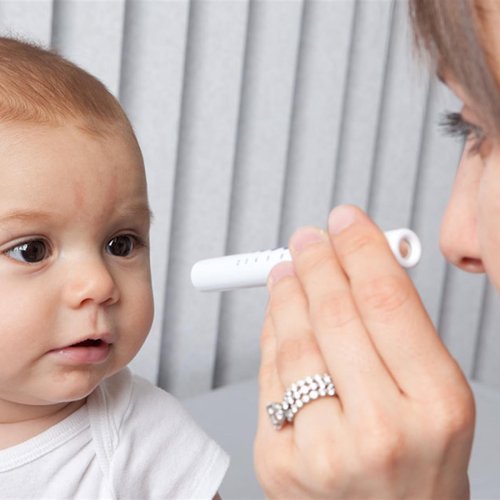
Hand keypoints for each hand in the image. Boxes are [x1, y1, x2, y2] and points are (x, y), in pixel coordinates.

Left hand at [254, 205, 474, 498]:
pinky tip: (278, 315)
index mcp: (437, 405)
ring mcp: (323, 451)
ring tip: (286, 269)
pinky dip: (271, 335)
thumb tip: (352, 264)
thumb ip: (398, 328)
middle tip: (308, 238)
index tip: (345, 220)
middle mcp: (382, 431)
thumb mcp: (435, 394)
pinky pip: (268, 375)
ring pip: (294, 341)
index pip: (388, 300)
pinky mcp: (279, 462)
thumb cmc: (418, 459)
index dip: (361, 249)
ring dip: (286, 293)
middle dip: (317, 262)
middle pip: (336, 315)